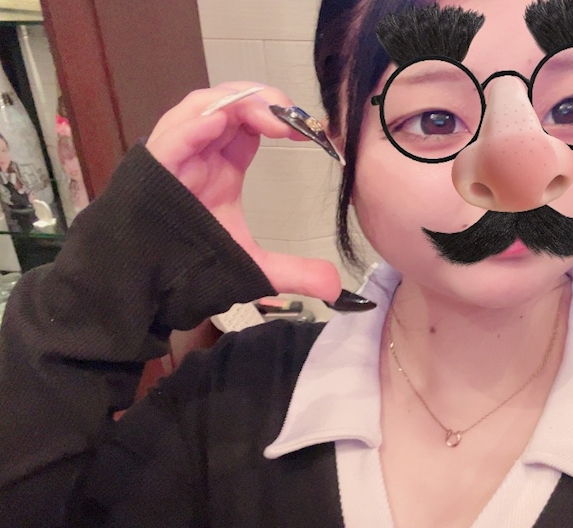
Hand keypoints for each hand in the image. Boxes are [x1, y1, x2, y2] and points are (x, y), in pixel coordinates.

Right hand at [146, 82, 341, 303]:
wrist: (141, 284)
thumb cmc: (188, 265)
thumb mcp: (253, 267)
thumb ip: (294, 272)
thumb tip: (335, 286)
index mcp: (220, 166)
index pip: (250, 122)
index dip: (280, 117)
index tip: (310, 132)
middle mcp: (199, 153)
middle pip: (230, 102)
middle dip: (264, 100)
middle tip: (296, 116)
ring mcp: (176, 155)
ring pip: (203, 106)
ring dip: (239, 103)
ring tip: (273, 116)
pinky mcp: (154, 167)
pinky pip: (172, 135)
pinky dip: (195, 125)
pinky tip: (221, 122)